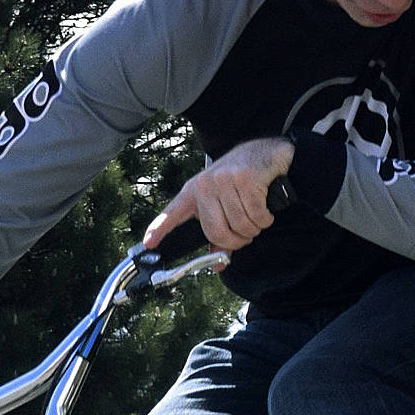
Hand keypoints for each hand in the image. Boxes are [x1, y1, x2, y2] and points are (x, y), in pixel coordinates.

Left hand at [146, 136, 293, 253]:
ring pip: (241, 226)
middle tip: (246, 234)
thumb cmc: (242, 181)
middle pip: (217, 232)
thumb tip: (218, 262)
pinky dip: (265, 219)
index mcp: (194, 191)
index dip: (159, 228)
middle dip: (237, 240)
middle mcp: (204, 185)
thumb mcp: (225, 204)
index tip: (148, 242)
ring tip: (257, 216)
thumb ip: (220, 233)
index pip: (173, 212)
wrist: (265, 152)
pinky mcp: (244, 179)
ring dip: (254, 228)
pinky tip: (265, 210)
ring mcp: (223, 180)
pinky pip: (256, 215)